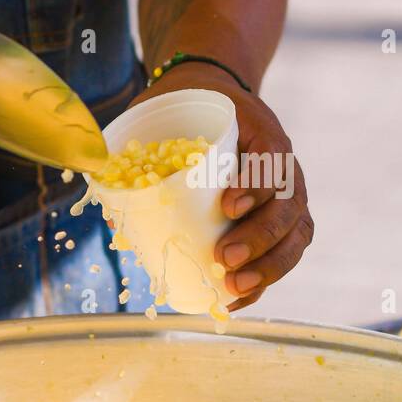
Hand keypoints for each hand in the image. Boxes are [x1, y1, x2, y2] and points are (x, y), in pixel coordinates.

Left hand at [132, 63, 312, 311]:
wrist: (219, 102)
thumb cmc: (189, 111)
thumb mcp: (169, 111)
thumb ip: (142, 143)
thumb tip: (106, 198)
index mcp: (263, 135)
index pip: (273, 163)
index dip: (256, 189)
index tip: (227, 206)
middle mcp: (286, 167)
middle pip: (289, 208)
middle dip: (260, 239)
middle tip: (224, 259)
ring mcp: (290, 196)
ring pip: (296, 235)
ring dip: (269, 267)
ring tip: (234, 287)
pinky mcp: (284, 222)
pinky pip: (286, 253)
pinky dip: (265, 280)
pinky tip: (237, 299)